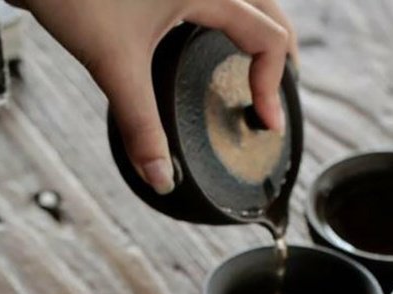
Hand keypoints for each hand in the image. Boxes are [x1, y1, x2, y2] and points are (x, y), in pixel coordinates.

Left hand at [20, 0, 297, 193]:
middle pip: (268, 9)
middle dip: (279, 52)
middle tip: (273, 93)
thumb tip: (160, 177)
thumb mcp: (113, 64)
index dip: (273, 84)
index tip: (266, 121)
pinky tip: (208, 41)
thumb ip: (141, 125)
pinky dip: (228, 18)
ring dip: (256, 30)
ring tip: (253, 67)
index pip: (267, 37)